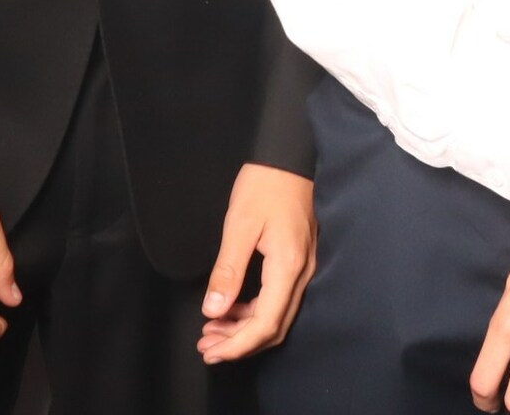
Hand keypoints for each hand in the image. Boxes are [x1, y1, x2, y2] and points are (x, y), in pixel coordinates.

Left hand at [196, 162, 315, 363]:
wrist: (288, 158)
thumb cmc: (264, 185)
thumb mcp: (239, 226)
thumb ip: (227, 271)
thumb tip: (213, 310)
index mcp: (288, 266)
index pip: (265, 323)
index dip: (237, 345)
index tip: (210, 352)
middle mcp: (301, 273)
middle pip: (273, 326)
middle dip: (239, 344)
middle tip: (206, 347)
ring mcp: (303, 268)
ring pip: (276, 316)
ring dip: (245, 329)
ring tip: (212, 331)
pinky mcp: (298, 261)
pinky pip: (278, 299)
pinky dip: (253, 312)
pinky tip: (231, 309)